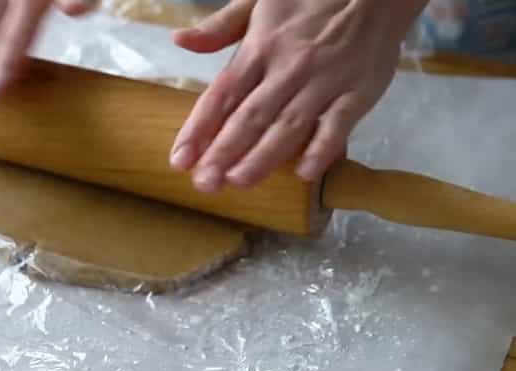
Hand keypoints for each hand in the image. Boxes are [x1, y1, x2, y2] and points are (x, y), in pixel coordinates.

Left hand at [169, 0, 426, 190]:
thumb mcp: (258, 0)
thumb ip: (219, 26)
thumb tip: (180, 40)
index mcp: (259, 48)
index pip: (221, 95)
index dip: (198, 129)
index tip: (180, 160)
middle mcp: (287, 68)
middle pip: (250, 117)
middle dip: (224, 153)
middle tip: (204, 184)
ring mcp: (323, 82)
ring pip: (287, 126)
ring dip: (262, 157)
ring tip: (238, 183)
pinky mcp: (358, 93)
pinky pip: (337, 125)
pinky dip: (322, 149)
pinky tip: (304, 174)